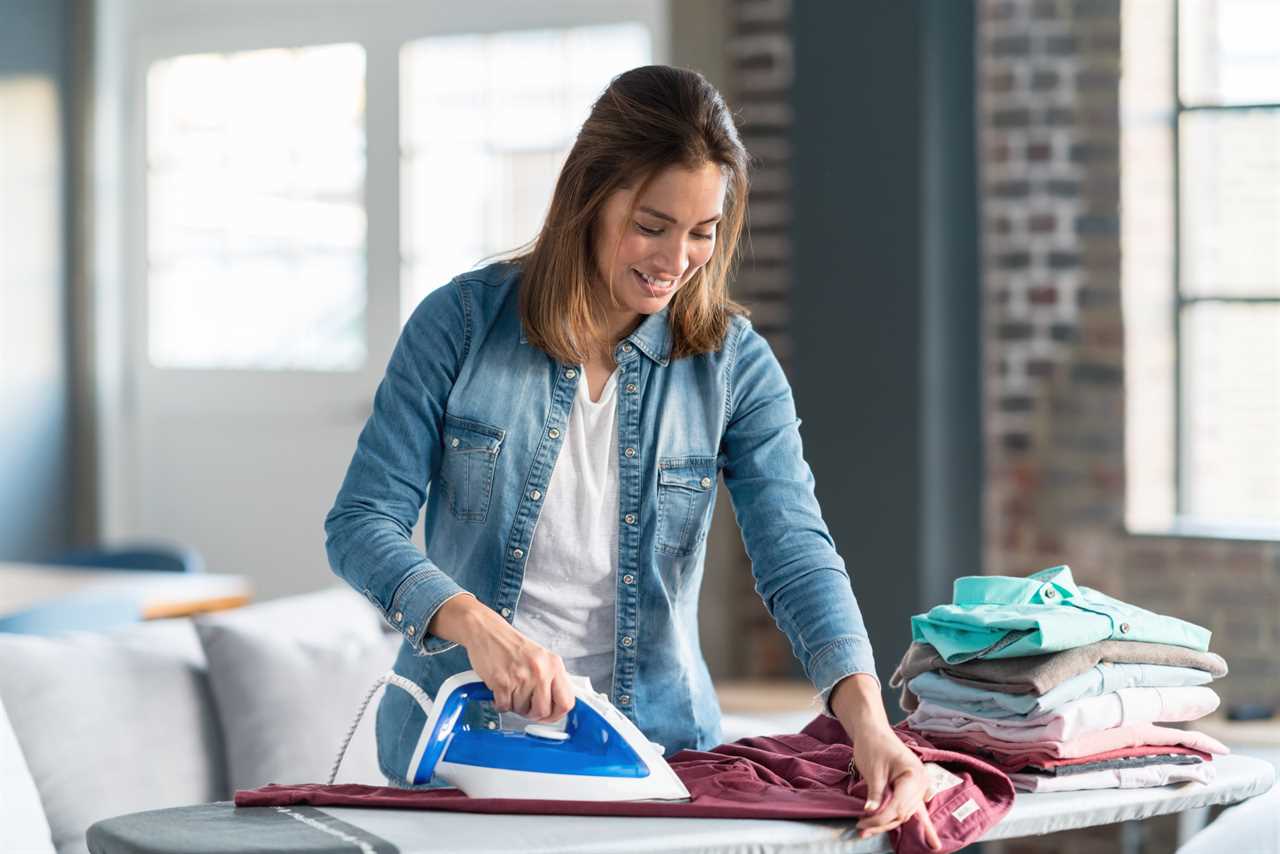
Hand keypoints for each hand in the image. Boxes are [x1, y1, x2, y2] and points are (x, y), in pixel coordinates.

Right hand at [430, 594, 575, 722]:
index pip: (566, 702)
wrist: (487, 632)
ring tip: (511, 690)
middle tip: (525, 705)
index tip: (548, 715)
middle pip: (543, 711)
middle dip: (532, 713)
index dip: (556, 714)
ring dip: (515, 706)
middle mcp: (541, 671)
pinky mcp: (502, 683)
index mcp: (554, 665)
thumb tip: (556, 705)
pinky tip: (500, 691)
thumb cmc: (512, 646)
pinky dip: (501, 703)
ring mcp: (522, 678)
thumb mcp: (541, 658)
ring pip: (522, 711)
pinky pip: (505, 707)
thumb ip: (551, 679)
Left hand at [851, 724, 941, 849]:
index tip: (862, 823)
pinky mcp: (912, 788)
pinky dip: (922, 825)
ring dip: (888, 823)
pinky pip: (915, 808)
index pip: (898, 807)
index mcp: (914, 776)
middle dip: (882, 823)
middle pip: (902, 813)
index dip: (880, 818)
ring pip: (905, 813)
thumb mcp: (873, 770)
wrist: (873, 730)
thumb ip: (875, 794)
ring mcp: (919, 786)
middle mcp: (921, 783)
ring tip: (868, 831)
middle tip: (861, 829)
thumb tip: (871, 814)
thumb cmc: (873, 745)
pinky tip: (933, 843)